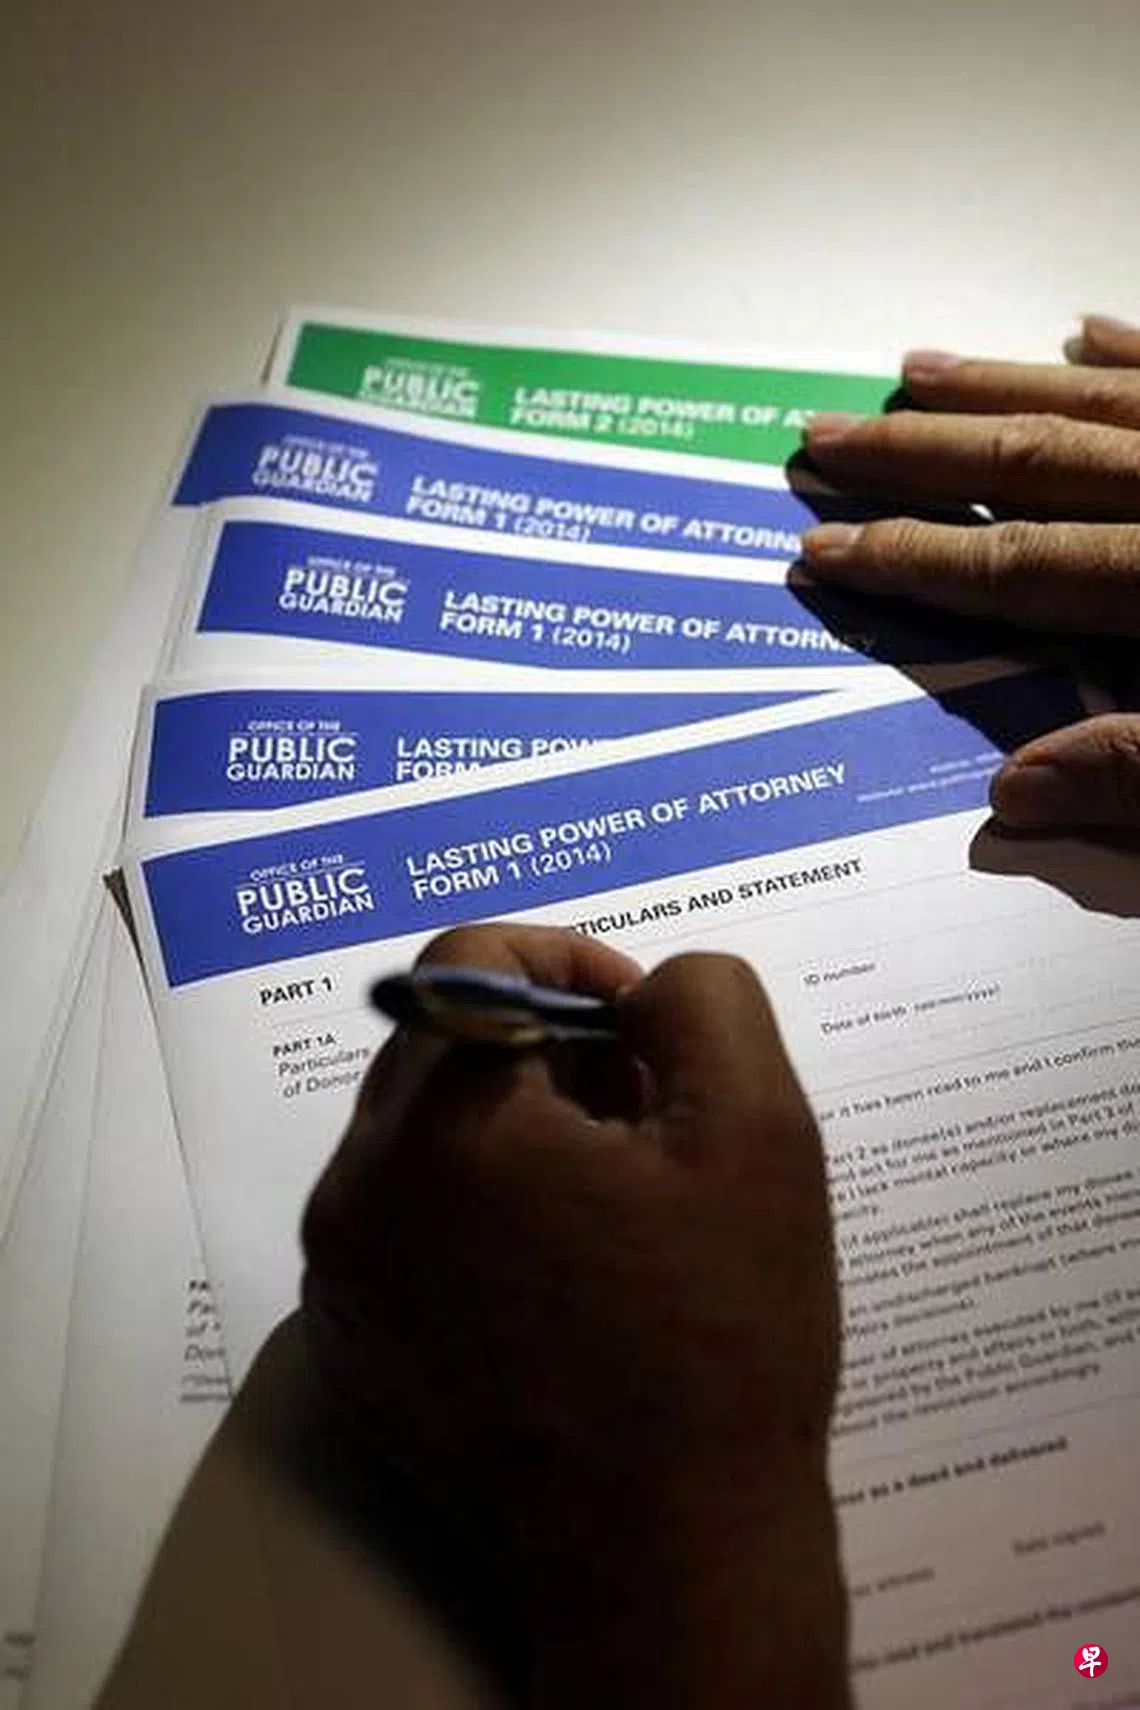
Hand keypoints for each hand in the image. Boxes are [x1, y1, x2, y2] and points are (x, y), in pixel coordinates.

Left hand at [302, 923, 847, 1708]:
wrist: (667, 1555)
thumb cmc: (720, 1340)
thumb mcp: (758, 1133)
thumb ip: (704, 1002)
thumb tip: (643, 988)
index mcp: (442, 1123)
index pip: (472, 958)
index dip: (575, 963)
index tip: (645, 1027)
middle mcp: (358, 1186)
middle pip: (440, 1042)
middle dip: (545, 1048)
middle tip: (643, 1114)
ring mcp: (340, 1272)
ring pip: (419, 1131)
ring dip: (511, 1126)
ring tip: (612, 1196)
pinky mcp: (349, 1340)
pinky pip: (402, 1218)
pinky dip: (472, 1205)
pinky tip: (561, 1270)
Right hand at [801, 312, 1139, 833]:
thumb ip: (1136, 771)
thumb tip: (1012, 793)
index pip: (1014, 569)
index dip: (912, 560)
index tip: (824, 550)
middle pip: (1032, 464)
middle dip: (918, 453)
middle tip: (825, 435)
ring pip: (1096, 402)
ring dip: (998, 385)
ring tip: (915, 370)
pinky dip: (1129, 351)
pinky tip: (1079, 334)